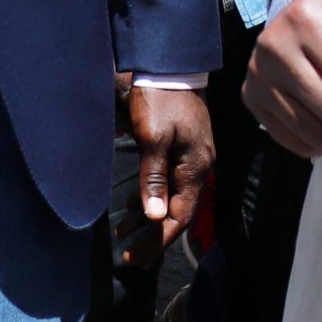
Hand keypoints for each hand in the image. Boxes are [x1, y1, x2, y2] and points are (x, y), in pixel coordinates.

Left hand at [127, 83, 212, 252]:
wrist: (170, 63)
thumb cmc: (159, 99)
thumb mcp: (152, 138)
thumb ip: (153, 178)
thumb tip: (154, 217)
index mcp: (195, 166)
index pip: (180, 216)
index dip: (158, 239)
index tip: (136, 257)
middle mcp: (199, 165)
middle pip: (177, 211)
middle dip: (153, 236)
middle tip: (130, 257)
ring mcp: (192, 155)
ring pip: (172, 197)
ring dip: (148, 217)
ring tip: (122, 232)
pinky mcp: (183, 146)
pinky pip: (169, 181)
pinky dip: (151, 197)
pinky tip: (134, 206)